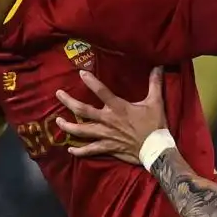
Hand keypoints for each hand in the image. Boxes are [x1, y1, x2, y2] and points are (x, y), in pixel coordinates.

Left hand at [54, 68, 168, 163]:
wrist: (156, 149)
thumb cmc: (155, 125)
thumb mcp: (155, 102)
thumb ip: (155, 83)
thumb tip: (159, 66)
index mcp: (118, 107)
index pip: (101, 91)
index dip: (90, 81)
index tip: (81, 73)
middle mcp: (108, 120)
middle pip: (83, 110)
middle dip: (69, 102)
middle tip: (58, 94)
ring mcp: (105, 135)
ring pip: (81, 130)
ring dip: (68, 126)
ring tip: (58, 121)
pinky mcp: (107, 147)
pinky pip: (90, 150)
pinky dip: (79, 150)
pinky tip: (70, 149)